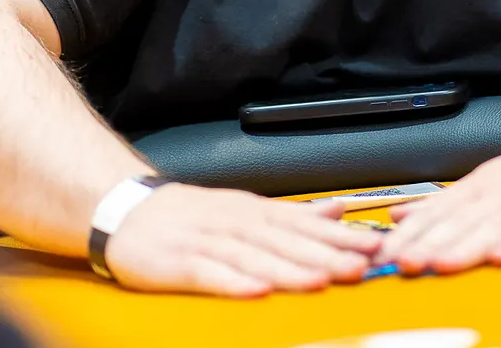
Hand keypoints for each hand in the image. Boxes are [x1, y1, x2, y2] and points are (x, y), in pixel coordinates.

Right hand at [105, 183, 381, 296]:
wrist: (127, 210)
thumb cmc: (192, 216)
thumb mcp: (246, 208)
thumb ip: (293, 214)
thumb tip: (339, 210)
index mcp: (255, 211)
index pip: (305, 223)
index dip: (340, 236)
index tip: (374, 245)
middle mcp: (236, 223)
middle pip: (287, 241)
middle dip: (325, 255)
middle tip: (360, 266)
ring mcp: (208, 241)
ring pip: (255, 256)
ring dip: (289, 269)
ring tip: (319, 281)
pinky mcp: (180, 262)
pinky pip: (210, 273)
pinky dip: (233, 282)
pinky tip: (256, 291)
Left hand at [375, 137, 500, 274]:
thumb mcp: (488, 181)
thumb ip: (445, 201)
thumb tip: (398, 214)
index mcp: (483, 186)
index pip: (440, 211)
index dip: (411, 233)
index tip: (382, 252)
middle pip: (463, 222)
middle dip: (431, 244)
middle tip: (401, 262)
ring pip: (497, 228)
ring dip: (468, 247)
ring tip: (442, 264)